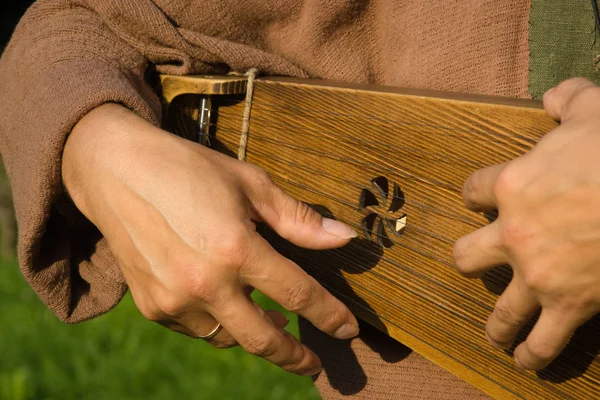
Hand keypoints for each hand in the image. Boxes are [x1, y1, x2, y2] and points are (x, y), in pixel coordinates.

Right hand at [62, 103, 359, 375]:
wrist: (116, 170)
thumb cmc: (189, 169)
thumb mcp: (250, 184)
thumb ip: (298, 219)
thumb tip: (344, 238)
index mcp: (236, 249)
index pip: (298, 295)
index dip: (329, 316)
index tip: (348, 330)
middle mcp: (205, 283)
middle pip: (263, 339)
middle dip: (295, 357)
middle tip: (314, 364)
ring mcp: (175, 300)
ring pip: (229, 337)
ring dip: (255, 335)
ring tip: (272, 324)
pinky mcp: (153, 306)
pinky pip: (198, 329)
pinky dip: (220, 323)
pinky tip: (227, 304)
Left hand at [454, 78, 599, 370]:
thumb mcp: (593, 109)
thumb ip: (567, 99)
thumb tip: (554, 95)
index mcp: (511, 186)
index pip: (472, 192)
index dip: (475, 195)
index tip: (478, 199)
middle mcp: (514, 235)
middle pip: (467, 255)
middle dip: (470, 259)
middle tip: (476, 262)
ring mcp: (539, 274)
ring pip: (501, 309)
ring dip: (496, 323)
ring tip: (495, 334)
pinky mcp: (570, 303)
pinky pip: (544, 339)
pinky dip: (534, 354)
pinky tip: (527, 361)